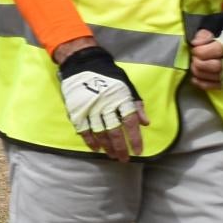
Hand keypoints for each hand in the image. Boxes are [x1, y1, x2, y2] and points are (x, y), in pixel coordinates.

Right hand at [58, 43, 143, 161]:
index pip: (131, 123)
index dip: (135, 139)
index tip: (138, 152)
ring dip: (107, 147)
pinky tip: (96, 148)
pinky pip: (84, 130)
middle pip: (115, 132)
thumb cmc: (108, 75)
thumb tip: (145, 123)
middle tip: (123, 159)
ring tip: (112, 155)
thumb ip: (136, 104)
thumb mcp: (126, 85)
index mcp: (121, 98)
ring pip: (100, 133)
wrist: (82, 63)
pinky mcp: (77, 111)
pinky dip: (90, 141)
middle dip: (120, 148)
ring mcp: (90, 108)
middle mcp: (106, 105)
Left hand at [191, 21, 222, 90]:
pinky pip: (217, 86)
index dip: (202, 51)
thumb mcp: (213, 25)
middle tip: (194, 58)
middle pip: (216, 66)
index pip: (218, 50)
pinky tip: (195, 78)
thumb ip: (203, 34)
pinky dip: (204, 84)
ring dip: (200, 73)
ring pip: (216, 77)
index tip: (194, 49)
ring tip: (194, 65)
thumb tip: (195, 44)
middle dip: (199, 63)